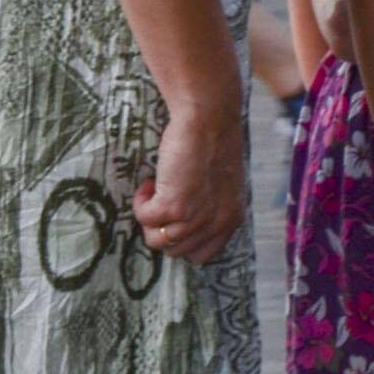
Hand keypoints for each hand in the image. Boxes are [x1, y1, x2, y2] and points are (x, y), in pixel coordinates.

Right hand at [132, 108, 246, 263]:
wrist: (209, 119)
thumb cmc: (213, 144)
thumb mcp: (221, 186)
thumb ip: (210, 209)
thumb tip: (182, 227)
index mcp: (232, 219)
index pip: (204, 254)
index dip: (184, 240)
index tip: (175, 221)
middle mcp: (216, 223)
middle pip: (176, 251)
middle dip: (163, 228)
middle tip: (163, 201)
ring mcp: (195, 218)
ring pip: (157, 240)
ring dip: (150, 216)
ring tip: (157, 189)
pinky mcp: (174, 206)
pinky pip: (144, 219)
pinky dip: (141, 202)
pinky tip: (150, 181)